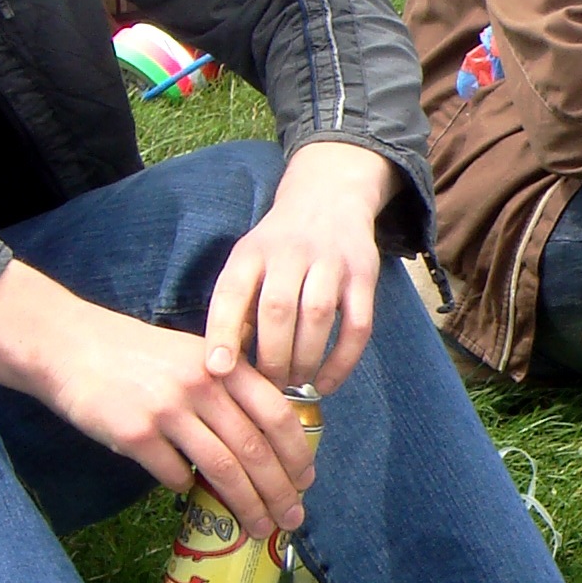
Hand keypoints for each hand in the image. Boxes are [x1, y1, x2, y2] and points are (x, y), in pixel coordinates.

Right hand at [0, 265, 316, 537]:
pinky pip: (174, 475)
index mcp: (224, 366)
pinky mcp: (134, 433)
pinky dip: (187, 490)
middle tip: (291, 518)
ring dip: (246, 505)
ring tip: (258, 526)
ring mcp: (168, 409)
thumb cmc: (140, 356)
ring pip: (222, 469)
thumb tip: (269, 439)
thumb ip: (231, 385)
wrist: (72, 346)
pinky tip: (191, 496)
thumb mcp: (195, 353)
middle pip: (254, 449)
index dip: (296, 453)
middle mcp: (202, 385)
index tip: (306, 481)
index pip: (277, 414)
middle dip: (278, 491)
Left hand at [202, 141, 395, 393]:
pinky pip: (358, 325)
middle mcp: (290, 252)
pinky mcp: (364, 275)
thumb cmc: (278, 246)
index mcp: (252, 251)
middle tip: (269, 387)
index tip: (218, 370)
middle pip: (278, 309)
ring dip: (305, 360)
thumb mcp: (249, 261)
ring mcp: (331, 261)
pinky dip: (343, 361)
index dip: (222, 332)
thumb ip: (237, 306)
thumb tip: (227, 366)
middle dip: (271, 357)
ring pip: (317, 316)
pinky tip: (327, 383)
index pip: (232, 291)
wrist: (329, 196)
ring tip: (295, 383)